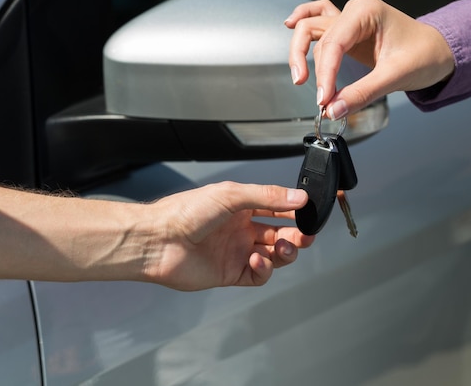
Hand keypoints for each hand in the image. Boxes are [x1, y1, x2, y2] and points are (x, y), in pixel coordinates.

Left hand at [144, 182, 313, 290]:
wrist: (158, 241)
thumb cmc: (186, 212)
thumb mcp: (231, 195)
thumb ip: (267, 197)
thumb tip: (299, 197)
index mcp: (240, 206)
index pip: (276, 207)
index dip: (295, 209)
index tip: (312, 210)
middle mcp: (240, 229)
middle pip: (279, 233)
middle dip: (296, 235)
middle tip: (306, 235)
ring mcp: (236, 252)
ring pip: (273, 255)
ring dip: (285, 252)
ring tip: (284, 248)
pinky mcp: (231, 273)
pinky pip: (258, 274)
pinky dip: (264, 268)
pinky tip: (257, 259)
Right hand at [285, 0, 454, 118]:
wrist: (439, 51)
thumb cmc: (424, 56)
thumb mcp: (395, 76)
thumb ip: (362, 93)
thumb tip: (333, 110)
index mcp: (366, 11)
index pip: (333, 43)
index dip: (325, 74)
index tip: (324, 100)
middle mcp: (354, 10)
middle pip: (315, 35)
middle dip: (311, 66)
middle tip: (316, 97)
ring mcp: (349, 18)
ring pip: (311, 32)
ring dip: (302, 55)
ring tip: (301, 80)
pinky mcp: (347, 31)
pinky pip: (317, 22)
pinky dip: (303, 24)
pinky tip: (288, 25)